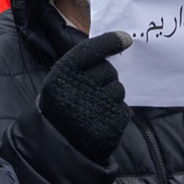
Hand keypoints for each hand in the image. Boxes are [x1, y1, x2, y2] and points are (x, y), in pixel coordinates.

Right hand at [39, 30, 132, 162]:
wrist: (56, 145)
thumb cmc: (63, 104)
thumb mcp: (61, 79)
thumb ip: (87, 59)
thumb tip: (124, 39)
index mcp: (63, 74)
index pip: (92, 49)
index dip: (111, 42)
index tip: (126, 39)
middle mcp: (77, 89)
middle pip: (109, 70)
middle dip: (105, 78)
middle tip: (91, 91)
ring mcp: (93, 109)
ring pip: (118, 90)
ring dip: (111, 96)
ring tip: (93, 107)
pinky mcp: (108, 127)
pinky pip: (123, 110)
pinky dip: (116, 113)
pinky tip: (100, 119)